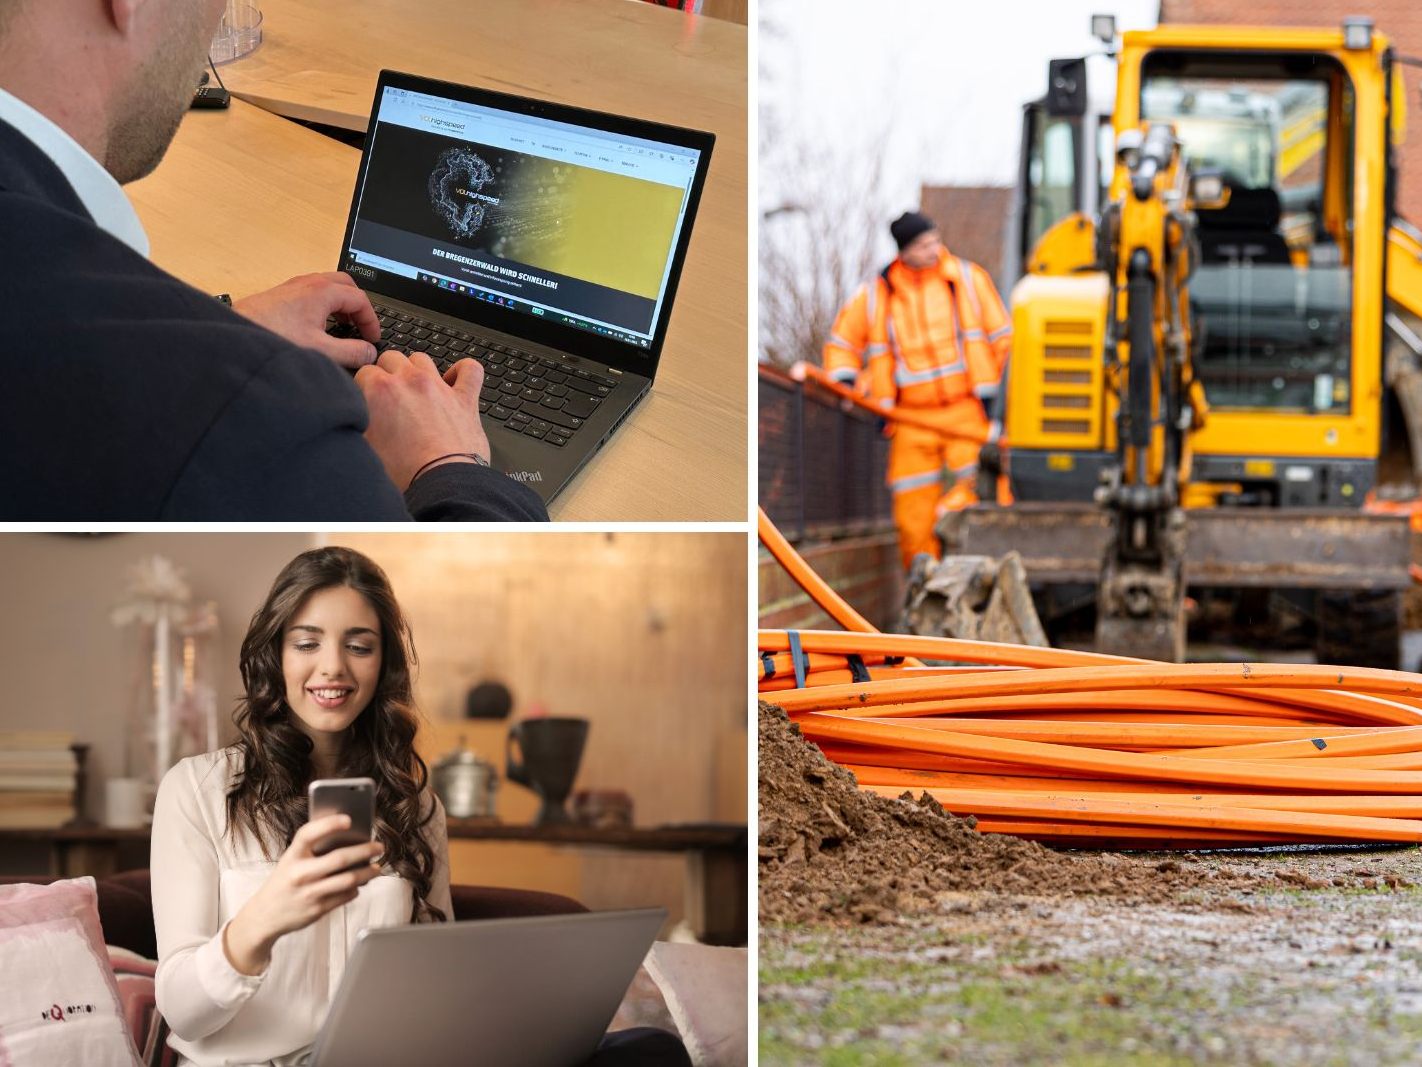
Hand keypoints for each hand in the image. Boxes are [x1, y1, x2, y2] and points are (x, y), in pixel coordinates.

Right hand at [222, 814, 382, 975]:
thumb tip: (350, 838)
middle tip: (379, 847)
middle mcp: (299, 874)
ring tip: (377, 868)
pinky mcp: (317, 910)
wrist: (265, 916)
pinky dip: (356, 888)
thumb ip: (312, 850)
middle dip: (365, 851)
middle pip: (339, 859)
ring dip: (367, 872)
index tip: (349, 819)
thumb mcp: (290, 861)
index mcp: (291, 856)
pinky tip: (360, 883)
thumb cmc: (285, 881)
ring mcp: (309, 893)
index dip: (329, 824)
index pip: (309, 834)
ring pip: (348, 880)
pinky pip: (345, 896)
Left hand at [233, 272, 380, 368]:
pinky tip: (320, 325)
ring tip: (345, 326)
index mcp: (322, 291)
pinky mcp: (282, 295)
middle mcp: (308, 283)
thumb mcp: (320, 350)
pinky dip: (325, 304)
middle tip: (362, 327)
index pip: (360, 299)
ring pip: (328, 286)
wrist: (235, 335)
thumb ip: (351, 352)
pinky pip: (312, 292)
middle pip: (346, 285)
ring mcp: (294, 286)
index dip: (371, 320)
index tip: (372, 338)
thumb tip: (369, 352)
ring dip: (341, 304)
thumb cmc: (273, 337)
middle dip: (359, 306)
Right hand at [355, 350, 491, 489]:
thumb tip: (353, 419)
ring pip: (422, 359)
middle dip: (387, 372)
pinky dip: (463, 370)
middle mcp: (410, 382)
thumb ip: (357, 425)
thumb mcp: (364, 447)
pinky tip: (455, 379)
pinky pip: (470, 369)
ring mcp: (439, 387)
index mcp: (380, 391)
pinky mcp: (465, 399)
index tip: (367, 398)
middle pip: (392, 358)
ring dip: (416, 369)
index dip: (364, 386)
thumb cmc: (404, 474)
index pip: (365, 371)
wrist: (441, 485)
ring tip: (415, 388)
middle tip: (389, 395)